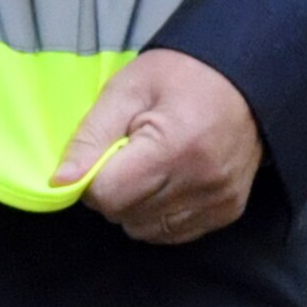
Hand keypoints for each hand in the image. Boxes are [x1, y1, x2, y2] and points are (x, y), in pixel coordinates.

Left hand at [53, 48, 264, 243]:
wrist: (246, 74)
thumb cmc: (182, 74)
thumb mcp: (126, 89)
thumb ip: (90, 136)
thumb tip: (60, 183)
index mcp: (174, 147)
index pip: (108, 195)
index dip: (94, 177)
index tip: (107, 153)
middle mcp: (202, 181)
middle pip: (124, 215)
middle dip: (116, 190)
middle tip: (132, 154)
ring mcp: (219, 199)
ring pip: (146, 230)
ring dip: (137, 206)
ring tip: (153, 167)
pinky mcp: (229, 210)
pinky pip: (174, 233)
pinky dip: (161, 214)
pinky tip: (171, 182)